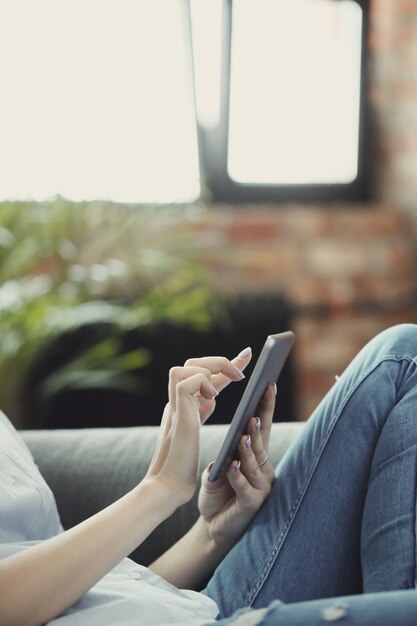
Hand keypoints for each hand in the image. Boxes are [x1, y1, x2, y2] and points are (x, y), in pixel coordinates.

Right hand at [144, 349, 252, 507]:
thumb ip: (200, 414)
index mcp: (183, 404)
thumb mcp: (196, 433)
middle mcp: (177, 401)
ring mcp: (175, 405)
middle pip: (192, 364)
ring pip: (186, 366)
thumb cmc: (181, 466)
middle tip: (244, 368)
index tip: (246, 355)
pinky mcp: (176, 411)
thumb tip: (211, 400)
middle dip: (220, 361)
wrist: (168, 485)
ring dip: (211, 368)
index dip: (224, 365)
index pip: (204, 376)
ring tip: (230, 385)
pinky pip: (186, 380)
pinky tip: (214, 398)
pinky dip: (203, 383)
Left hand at [198, 384, 275, 547]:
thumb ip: (226, 456)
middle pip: (262, 443)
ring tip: (244, 437)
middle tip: (254, 412)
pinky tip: (232, 467)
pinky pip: (245, 487)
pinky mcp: (252, 504)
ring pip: (255, 464)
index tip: (268, 386)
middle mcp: (263, 469)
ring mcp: (260, 487)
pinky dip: (238, 477)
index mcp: (255, 457)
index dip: (265, 407)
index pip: (262, 427)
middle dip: (259, 427)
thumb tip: (233, 442)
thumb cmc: (218, 495)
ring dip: (249, 450)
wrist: (213, 527)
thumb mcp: (219, 469)